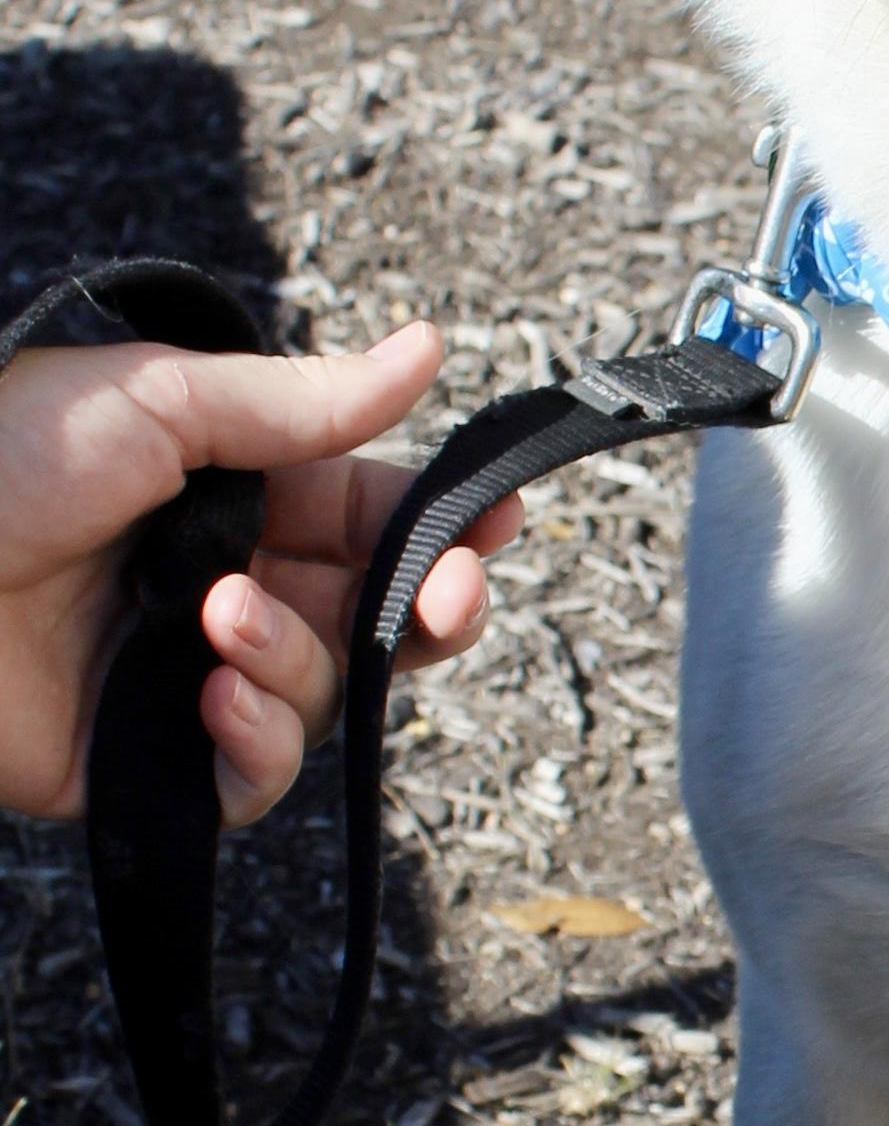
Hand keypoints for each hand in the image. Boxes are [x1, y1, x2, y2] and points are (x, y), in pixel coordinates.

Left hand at [0, 318, 521, 828]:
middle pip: (382, 618)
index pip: (374, 514)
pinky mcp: (154, 762)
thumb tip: (427, 351)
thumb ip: (300, 401)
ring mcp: (194, 678)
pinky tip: (211, 697)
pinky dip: (259, 740)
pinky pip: (260, 775)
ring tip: (220, 622)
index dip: (445, 525)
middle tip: (444, 597)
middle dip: (428, 608)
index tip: (497, 522)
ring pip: (328, 693)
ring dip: (298, 658)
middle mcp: (228, 584)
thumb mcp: (154, 400)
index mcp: (235, 492)